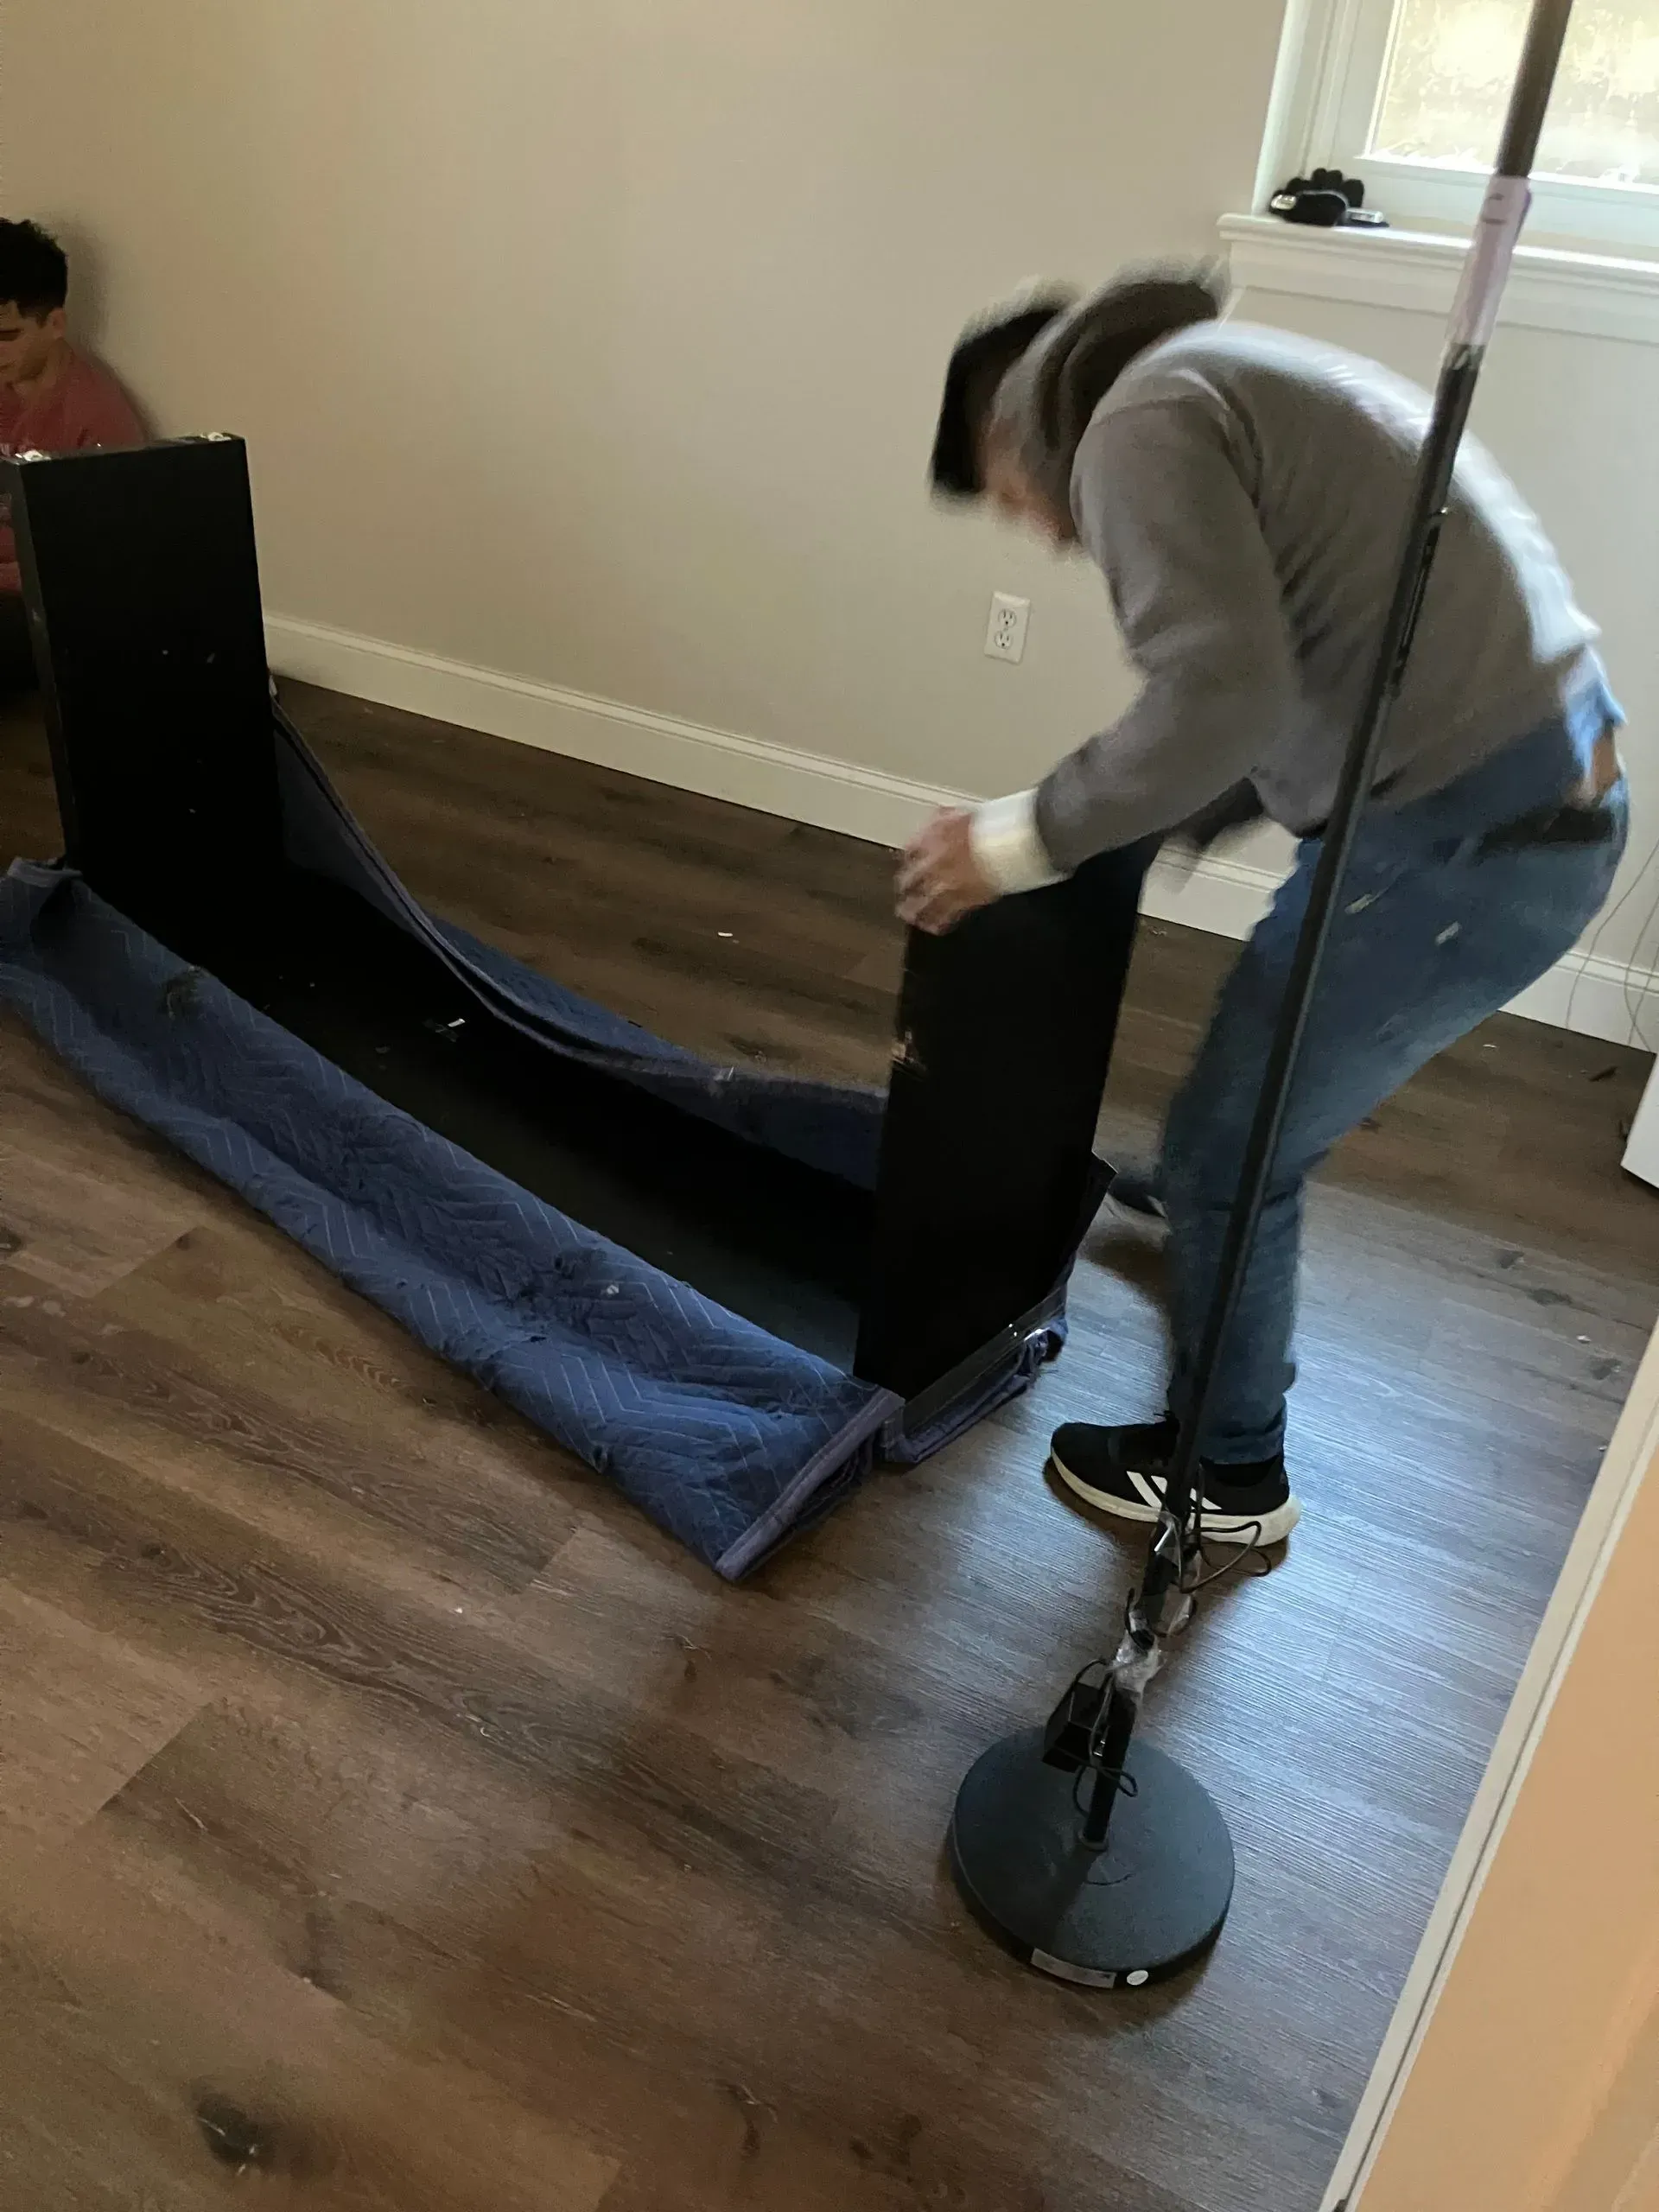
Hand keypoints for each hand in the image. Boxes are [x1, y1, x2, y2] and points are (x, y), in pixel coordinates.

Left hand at [895, 807, 998, 935]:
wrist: (1011, 843)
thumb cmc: (992, 826)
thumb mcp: (962, 813)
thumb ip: (943, 818)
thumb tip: (936, 818)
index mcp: (932, 840)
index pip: (910, 851)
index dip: (908, 859)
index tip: (908, 863)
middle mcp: (934, 864)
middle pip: (911, 880)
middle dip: (905, 887)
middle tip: (903, 891)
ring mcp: (947, 885)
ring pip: (922, 903)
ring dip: (913, 910)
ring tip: (909, 916)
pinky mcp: (962, 902)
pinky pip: (944, 916)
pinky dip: (937, 922)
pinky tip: (933, 927)